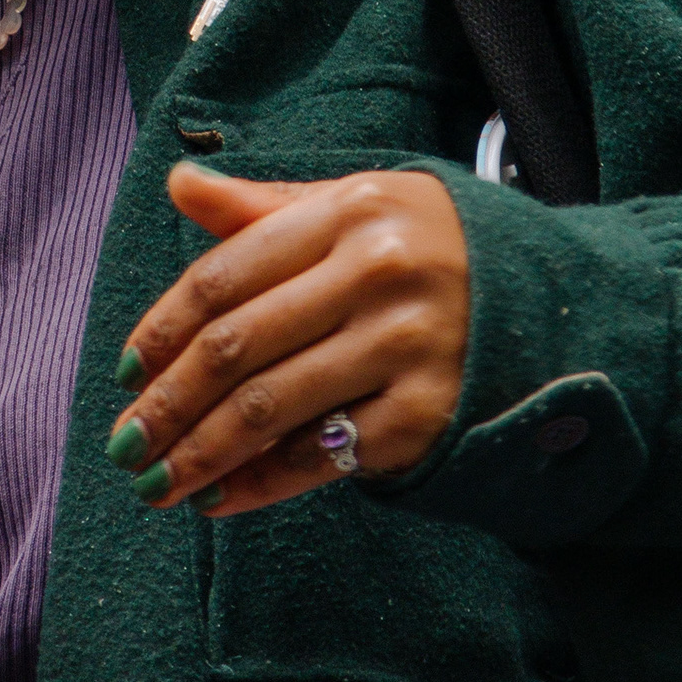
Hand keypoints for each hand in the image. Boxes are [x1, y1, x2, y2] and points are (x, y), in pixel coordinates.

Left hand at [106, 162, 469, 515]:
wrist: (557, 307)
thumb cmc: (429, 249)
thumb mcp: (357, 208)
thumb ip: (264, 207)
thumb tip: (179, 183)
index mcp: (350, 211)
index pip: (227, 275)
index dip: (163, 328)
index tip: (125, 371)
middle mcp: (379, 274)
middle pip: (238, 346)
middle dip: (169, 402)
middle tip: (125, 443)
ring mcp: (406, 347)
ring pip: (271, 407)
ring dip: (200, 452)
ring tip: (154, 480)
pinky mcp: (427, 415)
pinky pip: (322, 456)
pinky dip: (262, 483)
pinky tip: (219, 498)